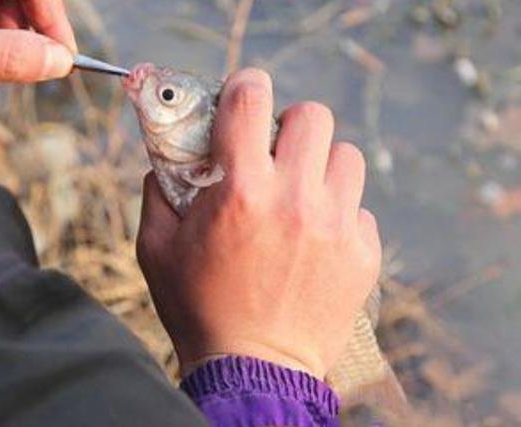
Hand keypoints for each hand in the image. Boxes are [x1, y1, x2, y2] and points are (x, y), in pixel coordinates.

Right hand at [136, 68, 381, 378]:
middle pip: (313, 115)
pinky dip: (339, 213)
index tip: (244, 95)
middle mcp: (294, 200)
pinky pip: (359, 207)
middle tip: (276, 154)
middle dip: (291, 127)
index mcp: (240, 191)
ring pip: (346, 156)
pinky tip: (317, 239)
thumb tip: (167, 160)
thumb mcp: (158, 249)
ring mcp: (335, 226)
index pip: (251, 98)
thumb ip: (158, 193)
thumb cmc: (200, 310)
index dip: (247, 86)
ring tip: (302, 195)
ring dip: (321, 166)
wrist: (253, 371)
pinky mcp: (362, 253)